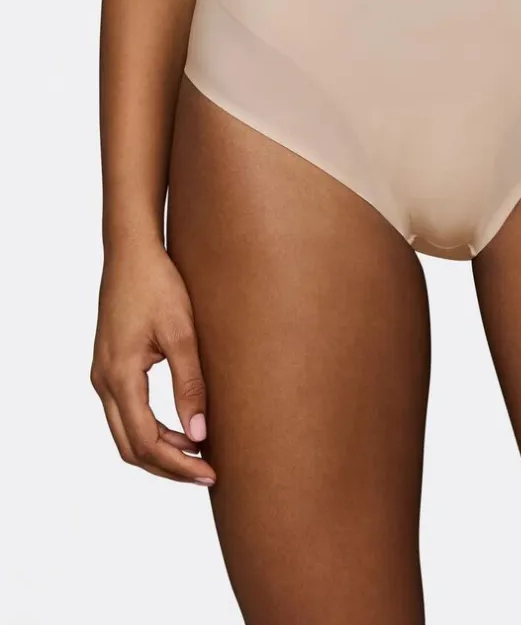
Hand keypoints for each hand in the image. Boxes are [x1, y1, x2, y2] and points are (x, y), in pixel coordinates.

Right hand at [91, 241, 215, 485]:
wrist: (132, 253)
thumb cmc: (159, 285)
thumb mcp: (182, 333)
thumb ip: (190, 383)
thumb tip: (199, 433)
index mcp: (120, 376)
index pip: (146, 442)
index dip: (178, 464)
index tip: (210, 472)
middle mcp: (104, 382)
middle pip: (131, 447)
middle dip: (169, 466)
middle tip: (208, 472)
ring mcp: (103, 376)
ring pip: (126, 433)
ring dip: (160, 450)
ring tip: (200, 454)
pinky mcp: (110, 367)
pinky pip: (126, 414)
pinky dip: (152, 430)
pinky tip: (182, 428)